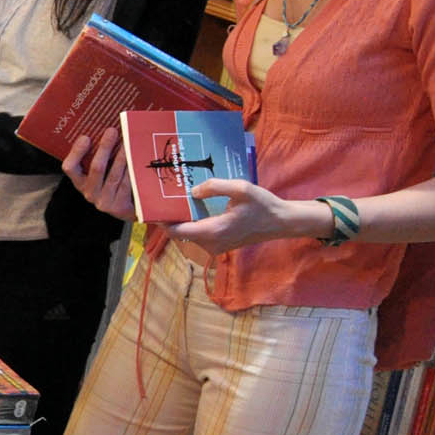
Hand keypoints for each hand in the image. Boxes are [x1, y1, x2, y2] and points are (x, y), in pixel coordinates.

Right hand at [62, 128, 136, 221]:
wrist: (131, 209)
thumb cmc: (115, 184)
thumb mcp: (102, 173)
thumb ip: (98, 157)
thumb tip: (106, 130)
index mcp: (81, 183)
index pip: (69, 168)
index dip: (76, 152)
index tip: (86, 137)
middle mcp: (90, 193)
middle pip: (96, 168)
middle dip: (104, 148)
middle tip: (112, 131)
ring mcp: (104, 202)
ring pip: (114, 175)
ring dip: (122, 156)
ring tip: (128, 142)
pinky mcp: (119, 207)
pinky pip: (127, 185)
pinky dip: (132, 170)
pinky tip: (137, 159)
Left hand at [160, 179, 328, 255]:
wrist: (281, 222)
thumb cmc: (262, 205)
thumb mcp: (241, 189)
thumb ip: (215, 187)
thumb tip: (193, 192)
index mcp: (213, 231)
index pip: (176, 231)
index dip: (161, 220)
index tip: (153, 206)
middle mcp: (211, 243)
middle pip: (180, 232)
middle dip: (172, 216)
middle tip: (167, 197)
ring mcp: (215, 247)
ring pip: (189, 233)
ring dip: (183, 219)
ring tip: (180, 199)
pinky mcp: (219, 245)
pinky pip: (199, 234)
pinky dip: (194, 222)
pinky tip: (196, 207)